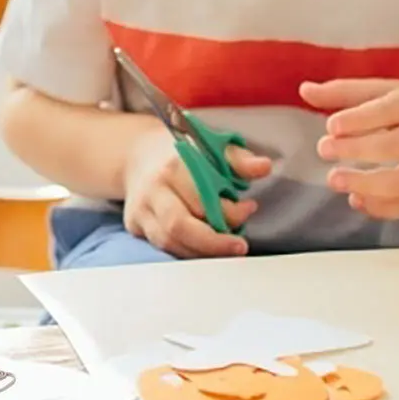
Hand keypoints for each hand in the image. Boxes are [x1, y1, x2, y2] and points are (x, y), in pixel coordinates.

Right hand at [121, 123, 271, 258]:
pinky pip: (163, 247)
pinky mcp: (135, 225)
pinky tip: (205, 248)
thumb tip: (264, 167)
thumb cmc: (184, 154)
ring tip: (225, 246)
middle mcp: (152, 189)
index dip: (230, 211)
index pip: (202, 198)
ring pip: (170, 242)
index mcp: (172, 166)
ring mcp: (140, 209)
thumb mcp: (214, 147)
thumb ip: (239, 160)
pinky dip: (188, 252)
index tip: (249, 208)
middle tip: (239, 246)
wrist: (140, 154)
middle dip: (214, 243)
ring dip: (202, 251)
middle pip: (180, 226)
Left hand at [302, 78, 398, 220]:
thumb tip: (305, 90)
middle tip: (324, 150)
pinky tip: (356, 201)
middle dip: (359, 150)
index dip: (362, 118)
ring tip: (334, 179)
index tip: (330, 126)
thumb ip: (346, 92)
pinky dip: (385, 208)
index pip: (394, 109)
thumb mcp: (388, 91)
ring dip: (369, 185)